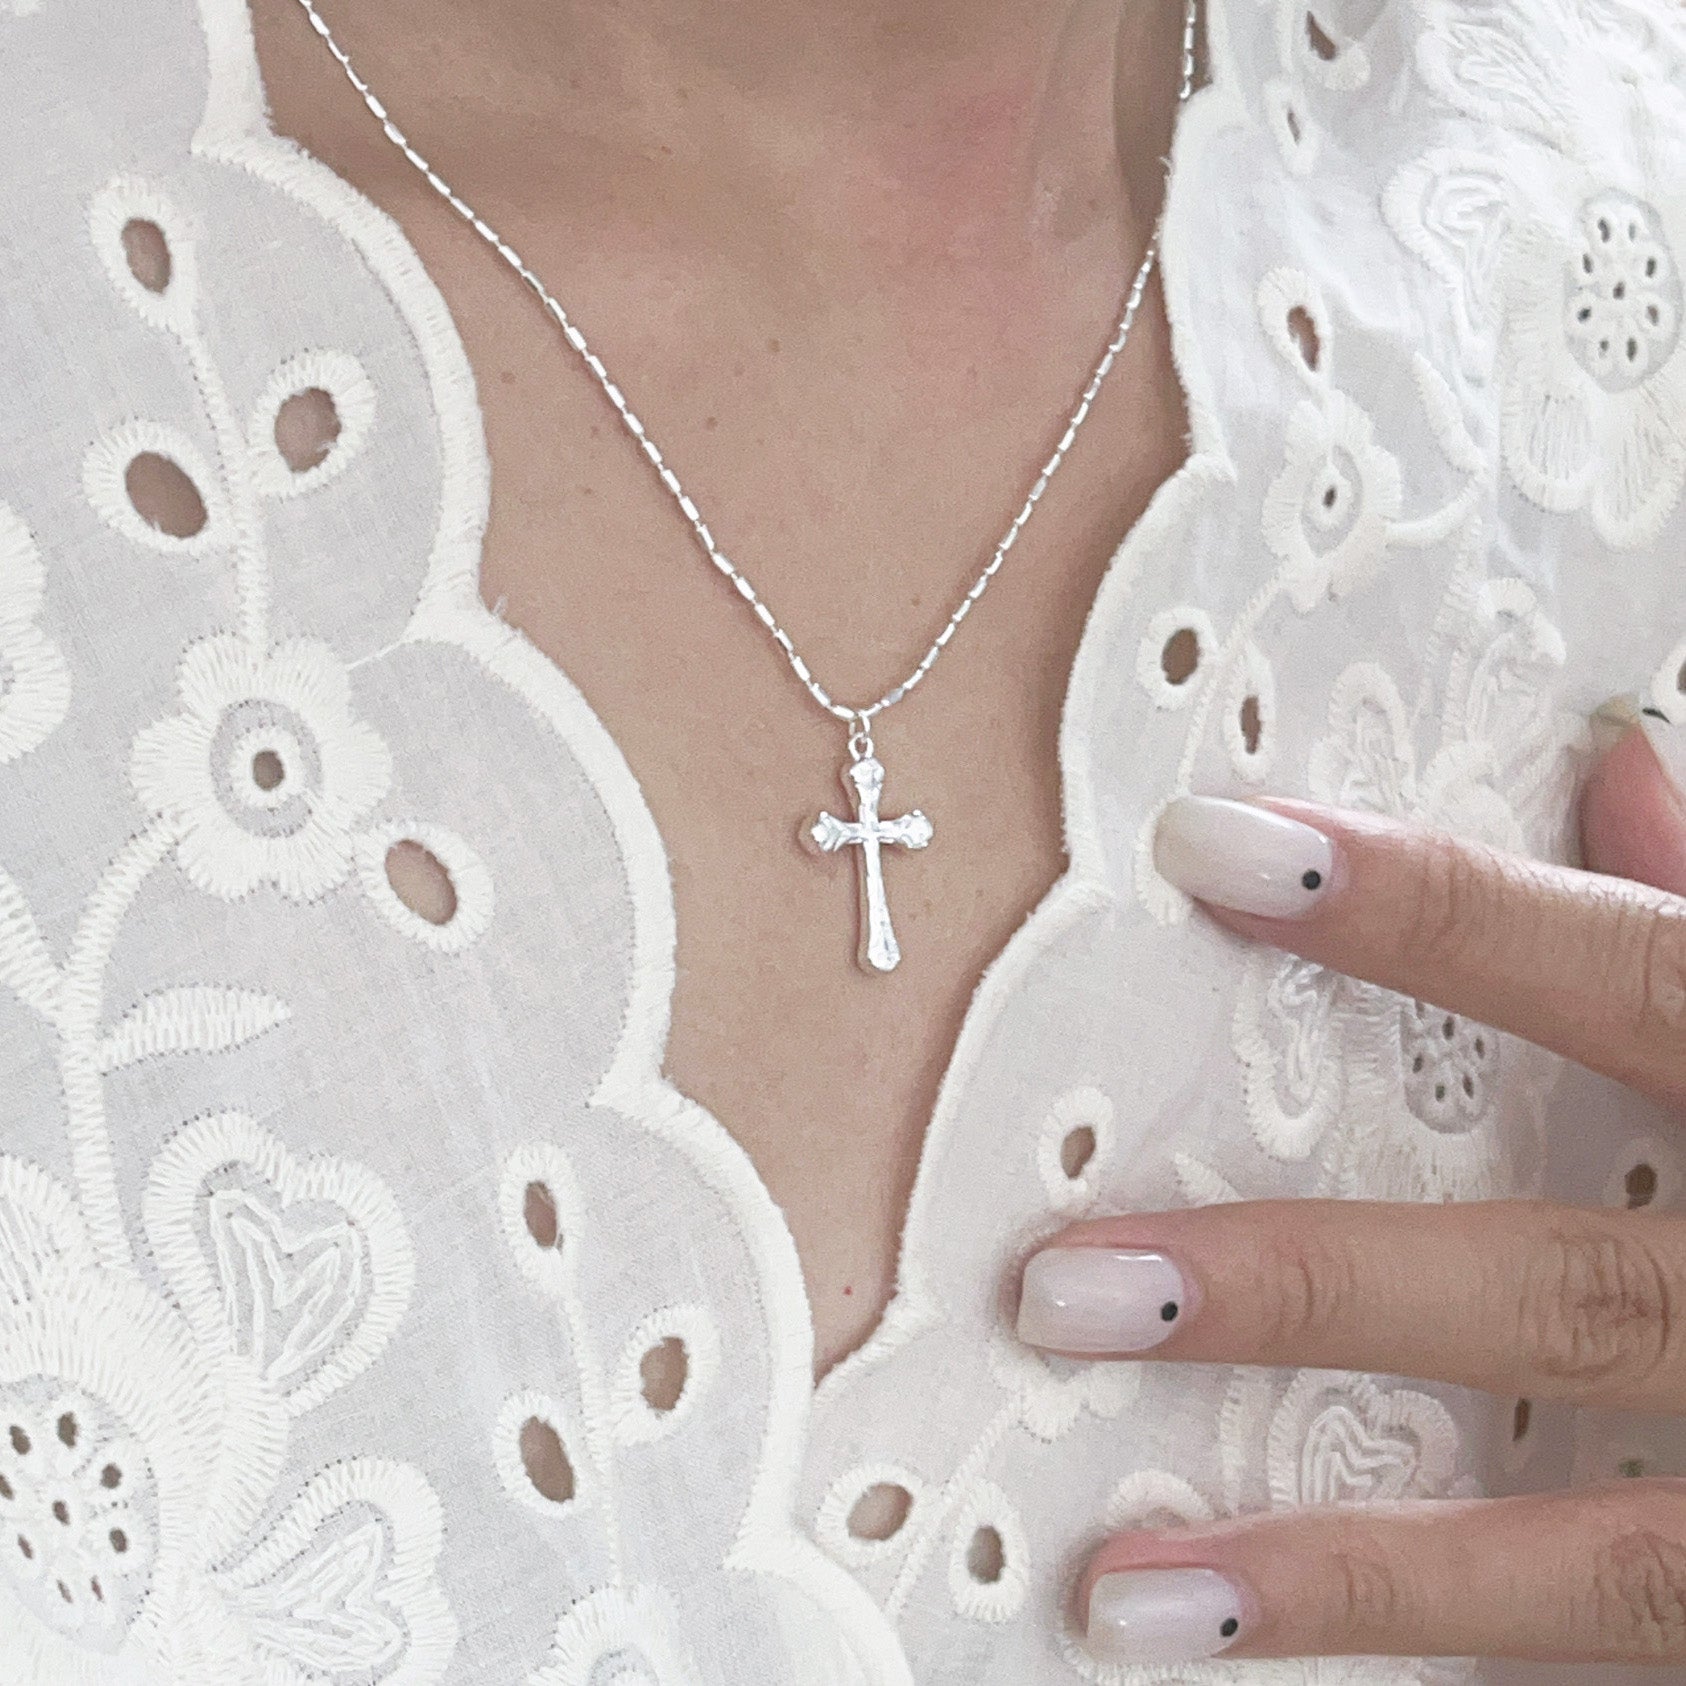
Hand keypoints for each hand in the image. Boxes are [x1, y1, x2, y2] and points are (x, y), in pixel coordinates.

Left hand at [1013, 708, 1685, 1667]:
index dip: (1416, 909)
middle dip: (1303, 1291)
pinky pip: (1633, 1649)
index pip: (1614, 968)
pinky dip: (1469, 1656)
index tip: (1209, 845)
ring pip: (1592, 1565)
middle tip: (1059, 1287)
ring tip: (1118, 1587)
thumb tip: (1609, 762)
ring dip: (1345, 1577)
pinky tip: (1268, 1658)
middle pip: (1548, 1294)